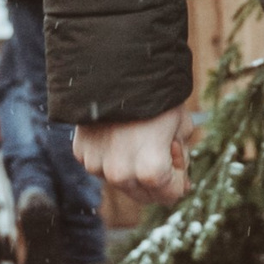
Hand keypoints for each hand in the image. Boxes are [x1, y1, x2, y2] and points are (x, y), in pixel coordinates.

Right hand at [74, 105, 193, 204]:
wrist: (118, 67)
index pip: (170, 195)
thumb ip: (180, 157)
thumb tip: (180, 181)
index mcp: (151, 171)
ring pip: (121, 181)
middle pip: (144, 194)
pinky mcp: (81, 153)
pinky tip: (117, 131)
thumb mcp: (182, 126)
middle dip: (157, 178)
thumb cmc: (157, 96)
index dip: (179, 177)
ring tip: (137, 134)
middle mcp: (121, 175)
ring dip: (131, 168)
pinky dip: (110, 155)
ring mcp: (97, 166)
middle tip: (161, 145)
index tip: (176, 152)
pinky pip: (101, 164)